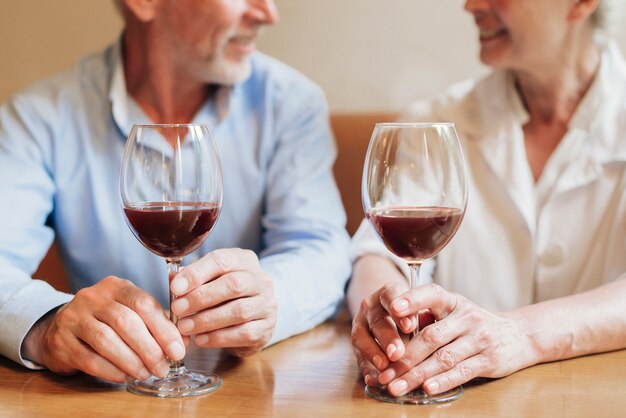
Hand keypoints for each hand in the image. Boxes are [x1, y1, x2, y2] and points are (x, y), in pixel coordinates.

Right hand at [22, 276, 184, 382]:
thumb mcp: (130, 311)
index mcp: (116, 286)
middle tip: (163, 367)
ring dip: (132, 361)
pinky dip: (112, 371)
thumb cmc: (105, 320)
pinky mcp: (61, 341)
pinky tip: (126, 376)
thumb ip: (156, 322)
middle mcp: (93, 297)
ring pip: (107, 341)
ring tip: (147, 373)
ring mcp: (74, 318)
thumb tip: (184, 341)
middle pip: (126, 322)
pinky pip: (90, 359)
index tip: (178, 350)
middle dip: (150, 348)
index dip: (163, 328)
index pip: (143, 303)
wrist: (60, 327)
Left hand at [170, 248, 276, 356]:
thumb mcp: (212, 278)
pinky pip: (244, 333)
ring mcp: (266, 304)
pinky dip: (219, 337)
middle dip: (201, 297)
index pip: (222, 260)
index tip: (176, 287)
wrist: (256, 313)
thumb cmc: (227, 293)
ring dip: (207, 320)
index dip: (197, 273)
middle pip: (234, 285)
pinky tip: (201, 339)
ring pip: (239, 311)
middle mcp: (260, 280)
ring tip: (185, 327)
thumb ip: (194, 278)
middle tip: (178, 309)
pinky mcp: (266, 328)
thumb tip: (174, 280)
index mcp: (244, 261)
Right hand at [350, 282, 415, 385]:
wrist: (387, 309)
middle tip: (397, 353)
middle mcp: (371, 306)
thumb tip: (433, 330)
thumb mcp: (419, 307)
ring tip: (385, 366)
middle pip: (377, 320)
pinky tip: (373, 379)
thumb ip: (424, 317)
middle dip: (388, 338)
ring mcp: (360, 323)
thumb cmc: (412, 311)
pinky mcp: (356, 341)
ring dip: (373, 352)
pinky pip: (357, 355)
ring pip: (361, 336)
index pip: (391, 296)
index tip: (410, 327)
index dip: (400, 312)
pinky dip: (365, 368)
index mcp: (389, 293)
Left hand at [377, 284, 533, 396]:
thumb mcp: (453, 313)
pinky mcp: (489, 360)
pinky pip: (462, 372)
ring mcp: (480, 338)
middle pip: (430, 337)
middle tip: (384, 372)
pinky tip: (426, 389)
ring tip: (396, 386)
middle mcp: (467, 317)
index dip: (412, 300)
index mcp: (453, 302)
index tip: (392, 308)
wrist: (518, 336)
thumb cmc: (473, 325)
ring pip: (443, 358)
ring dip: (416, 375)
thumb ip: (427, 319)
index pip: (431, 294)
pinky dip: (443, 381)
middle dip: (404, 357)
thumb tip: (393, 335)